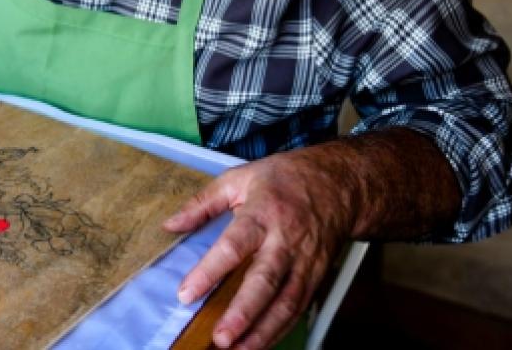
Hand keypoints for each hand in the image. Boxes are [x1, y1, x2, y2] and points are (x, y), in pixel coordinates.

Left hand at [162, 149, 354, 349]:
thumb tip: (170, 225)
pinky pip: (298, 309)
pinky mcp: (316, 277)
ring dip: (262, 331)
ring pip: (286, 303)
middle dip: (243, 313)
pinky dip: (279, 330)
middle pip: (264, 282)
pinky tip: (259, 344)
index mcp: (262, 214)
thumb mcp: (239, 178)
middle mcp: (285, 242)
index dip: (209, 272)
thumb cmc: (285, 179)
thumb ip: (202, 203)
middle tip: (220, 337)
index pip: (233, 247)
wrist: (340, 184)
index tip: (186, 294)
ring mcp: (305, 262)